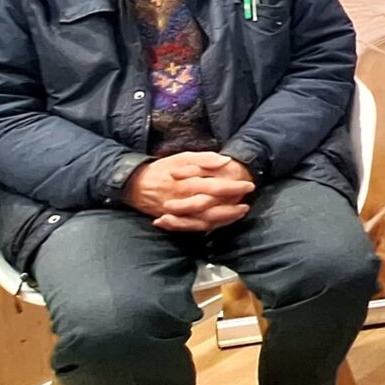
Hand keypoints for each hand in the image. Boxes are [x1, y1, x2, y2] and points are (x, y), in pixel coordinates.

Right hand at [125, 153, 253, 231]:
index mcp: (188, 181)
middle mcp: (184, 199)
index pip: (216, 186)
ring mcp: (179, 213)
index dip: (234, 187)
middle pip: (212, 207)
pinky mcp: (174, 220)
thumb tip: (226, 160)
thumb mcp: (183, 157)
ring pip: (205, 221)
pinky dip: (210, 227)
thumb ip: (205, 158)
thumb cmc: (163, 168)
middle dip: (232, 208)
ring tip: (239, 214)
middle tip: (247, 204)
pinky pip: (194, 228)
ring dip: (224, 219)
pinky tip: (222, 223)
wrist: (135, 184)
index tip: (248, 185)